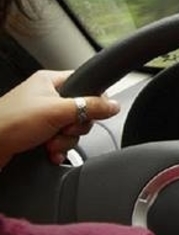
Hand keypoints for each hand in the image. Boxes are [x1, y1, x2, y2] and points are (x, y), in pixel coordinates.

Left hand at [0, 70, 119, 166]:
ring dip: (65, 142)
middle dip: (75, 128)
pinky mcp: (39, 135)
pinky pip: (61, 142)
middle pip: (83, 111)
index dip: (93, 100)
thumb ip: (90, 107)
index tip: (91, 112)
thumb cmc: (9, 122)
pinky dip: (58, 150)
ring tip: (49, 143)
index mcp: (50, 82)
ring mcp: (43, 117)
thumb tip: (113, 105)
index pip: (86, 84)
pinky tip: (49, 153)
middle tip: (62, 129)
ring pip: (73, 130)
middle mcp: (47, 97)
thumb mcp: (57, 111)